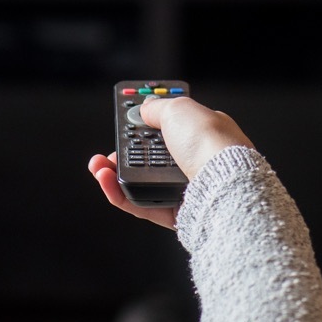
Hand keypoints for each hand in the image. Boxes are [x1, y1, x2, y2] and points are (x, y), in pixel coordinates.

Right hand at [88, 96, 253, 229]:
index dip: (148, 119)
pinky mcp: (174, 215)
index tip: (128, 115)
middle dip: (125, 149)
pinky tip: (105, 179)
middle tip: (109, 145)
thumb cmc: (209, 144)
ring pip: (141, 182)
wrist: (223, 185)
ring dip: (115, 173)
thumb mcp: (179, 109)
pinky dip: (119, 192)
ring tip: (98, 166)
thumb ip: (157, 107)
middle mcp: (196, 162)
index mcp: (204, 133)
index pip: (172, 124)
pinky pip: (140, 204)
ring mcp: (185, 189)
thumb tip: (145, 108)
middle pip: (151, 155)